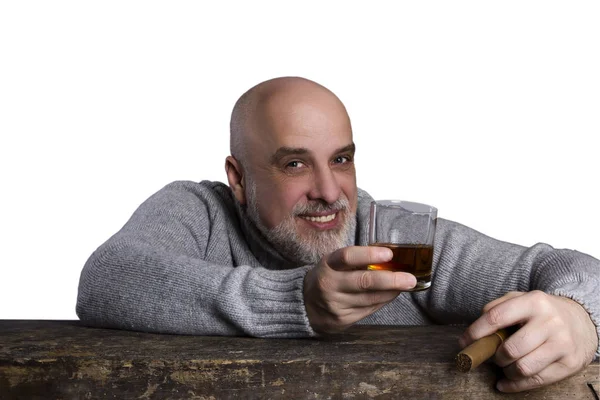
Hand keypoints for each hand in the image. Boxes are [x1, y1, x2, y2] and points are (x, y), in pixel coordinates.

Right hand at [303, 246, 416, 334]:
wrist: (304, 305)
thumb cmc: (326, 278)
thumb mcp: (332, 264)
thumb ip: (355, 261)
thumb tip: (389, 258)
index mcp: (327, 266)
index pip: (347, 257)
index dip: (369, 254)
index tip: (389, 253)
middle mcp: (329, 285)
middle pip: (363, 281)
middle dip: (391, 280)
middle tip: (410, 279)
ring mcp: (336, 304)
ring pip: (370, 298)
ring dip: (391, 291)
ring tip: (406, 284)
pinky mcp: (342, 319)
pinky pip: (369, 310)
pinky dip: (383, 301)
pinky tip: (391, 294)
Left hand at [459, 291, 597, 392]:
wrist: (580, 320)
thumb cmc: (540, 312)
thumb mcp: (520, 299)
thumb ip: (496, 307)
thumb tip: (475, 326)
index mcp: (534, 301)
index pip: (497, 317)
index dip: (476, 332)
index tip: (464, 342)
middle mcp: (551, 321)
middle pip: (511, 348)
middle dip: (495, 356)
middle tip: (492, 356)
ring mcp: (562, 343)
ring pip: (523, 368)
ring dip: (507, 371)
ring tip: (505, 366)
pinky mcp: (570, 363)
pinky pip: (536, 381)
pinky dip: (516, 385)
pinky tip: (506, 382)